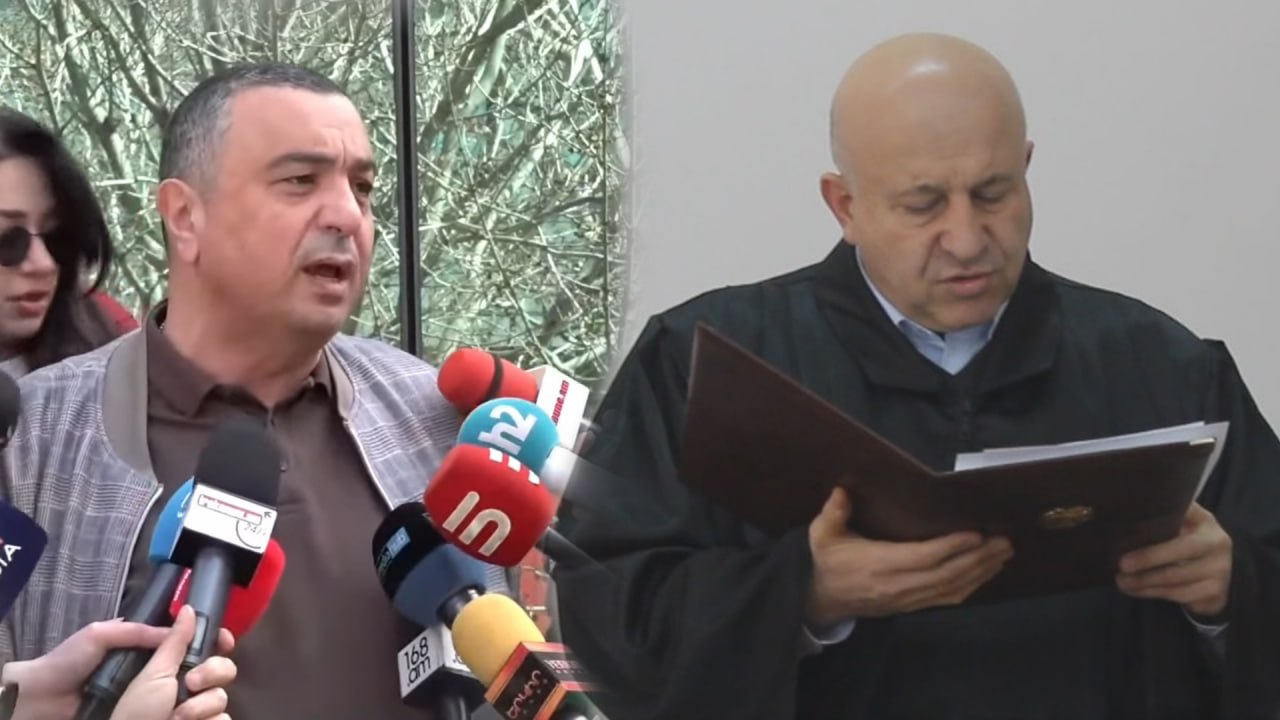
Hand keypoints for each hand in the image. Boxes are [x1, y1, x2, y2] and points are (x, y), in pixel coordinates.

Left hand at [4, 615, 234, 719]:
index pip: (192, 643)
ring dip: (207, 697)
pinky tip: (191, 717)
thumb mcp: (101, 636)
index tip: (224, 641)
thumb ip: (139, 630)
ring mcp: (159, 703)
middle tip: (196, 678)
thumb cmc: (68, 664)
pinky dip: (201, 718)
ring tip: (186, 699)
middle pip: (208, 669)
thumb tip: (181, 624)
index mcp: (149, 651)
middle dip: (215, 669)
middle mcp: (160, 676)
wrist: (40, 703)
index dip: (212, 640)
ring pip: (207, 697)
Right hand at [805, 487, 1013, 626]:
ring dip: (981, 572)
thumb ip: (833, 513)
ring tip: (1003, 554)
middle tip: (1004, 542)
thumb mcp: (822, 535)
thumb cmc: (828, 561)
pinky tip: (986, 573)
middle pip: (945, 575)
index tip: (976, 534)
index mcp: (877, 564)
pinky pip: (947, 599)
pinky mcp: (913, 606)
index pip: (922, 557)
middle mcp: (896, 585)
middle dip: (978, 559)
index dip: (952, 547)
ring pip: (951, 589)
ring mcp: (907, 599)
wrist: (824, 599)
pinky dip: (971, 586)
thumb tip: (842, 490)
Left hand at [1116, 502, 1232, 617]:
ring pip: (1176, 577)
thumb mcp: (1179, 527)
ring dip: (1144, 581)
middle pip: (1181, 549)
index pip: (1184, 513)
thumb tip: (1119, 515)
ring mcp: (1219, 570)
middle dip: (1149, 557)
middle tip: (1122, 564)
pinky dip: (1152, 592)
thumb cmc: (1184, 545)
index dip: (1164, 516)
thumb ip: (1161, 520)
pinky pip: (1178, 594)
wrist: (1212, 577)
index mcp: (1205, 521)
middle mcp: (1217, 543)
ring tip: (1121, 580)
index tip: (1133, 519)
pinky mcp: (1214, 593)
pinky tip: (1135, 590)